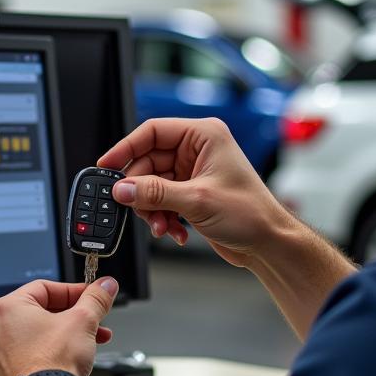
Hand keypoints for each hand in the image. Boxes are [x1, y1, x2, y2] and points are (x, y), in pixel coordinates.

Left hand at [0, 278, 118, 375]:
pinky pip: (25, 362)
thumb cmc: (53, 364)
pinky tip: (62, 366)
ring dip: (59, 339)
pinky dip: (43, 360)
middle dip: (71, 319)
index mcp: (8, 309)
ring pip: (32, 340)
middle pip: (39, 315)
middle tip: (92, 324)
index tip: (89, 297)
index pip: (45, 288)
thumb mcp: (83, 320)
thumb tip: (105, 286)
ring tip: (84, 347)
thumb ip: (95, 298)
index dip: (73, 291)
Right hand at [98, 117, 282, 267]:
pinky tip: (174, 231)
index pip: (152, 131)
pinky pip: (162, 200)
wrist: (268, 243)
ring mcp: (194, 173)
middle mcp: (197, 151)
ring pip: (152, 185)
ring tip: (161, 225)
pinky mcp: (192, 194)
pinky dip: (163, 217)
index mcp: (204, 136)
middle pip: (148, 162)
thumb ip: (155, 193)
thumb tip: (123, 188)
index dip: (126, 148)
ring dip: (152, 209)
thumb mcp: (197, 201)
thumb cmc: (251, 213)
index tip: (107, 166)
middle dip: (141, 190)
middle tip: (133, 207)